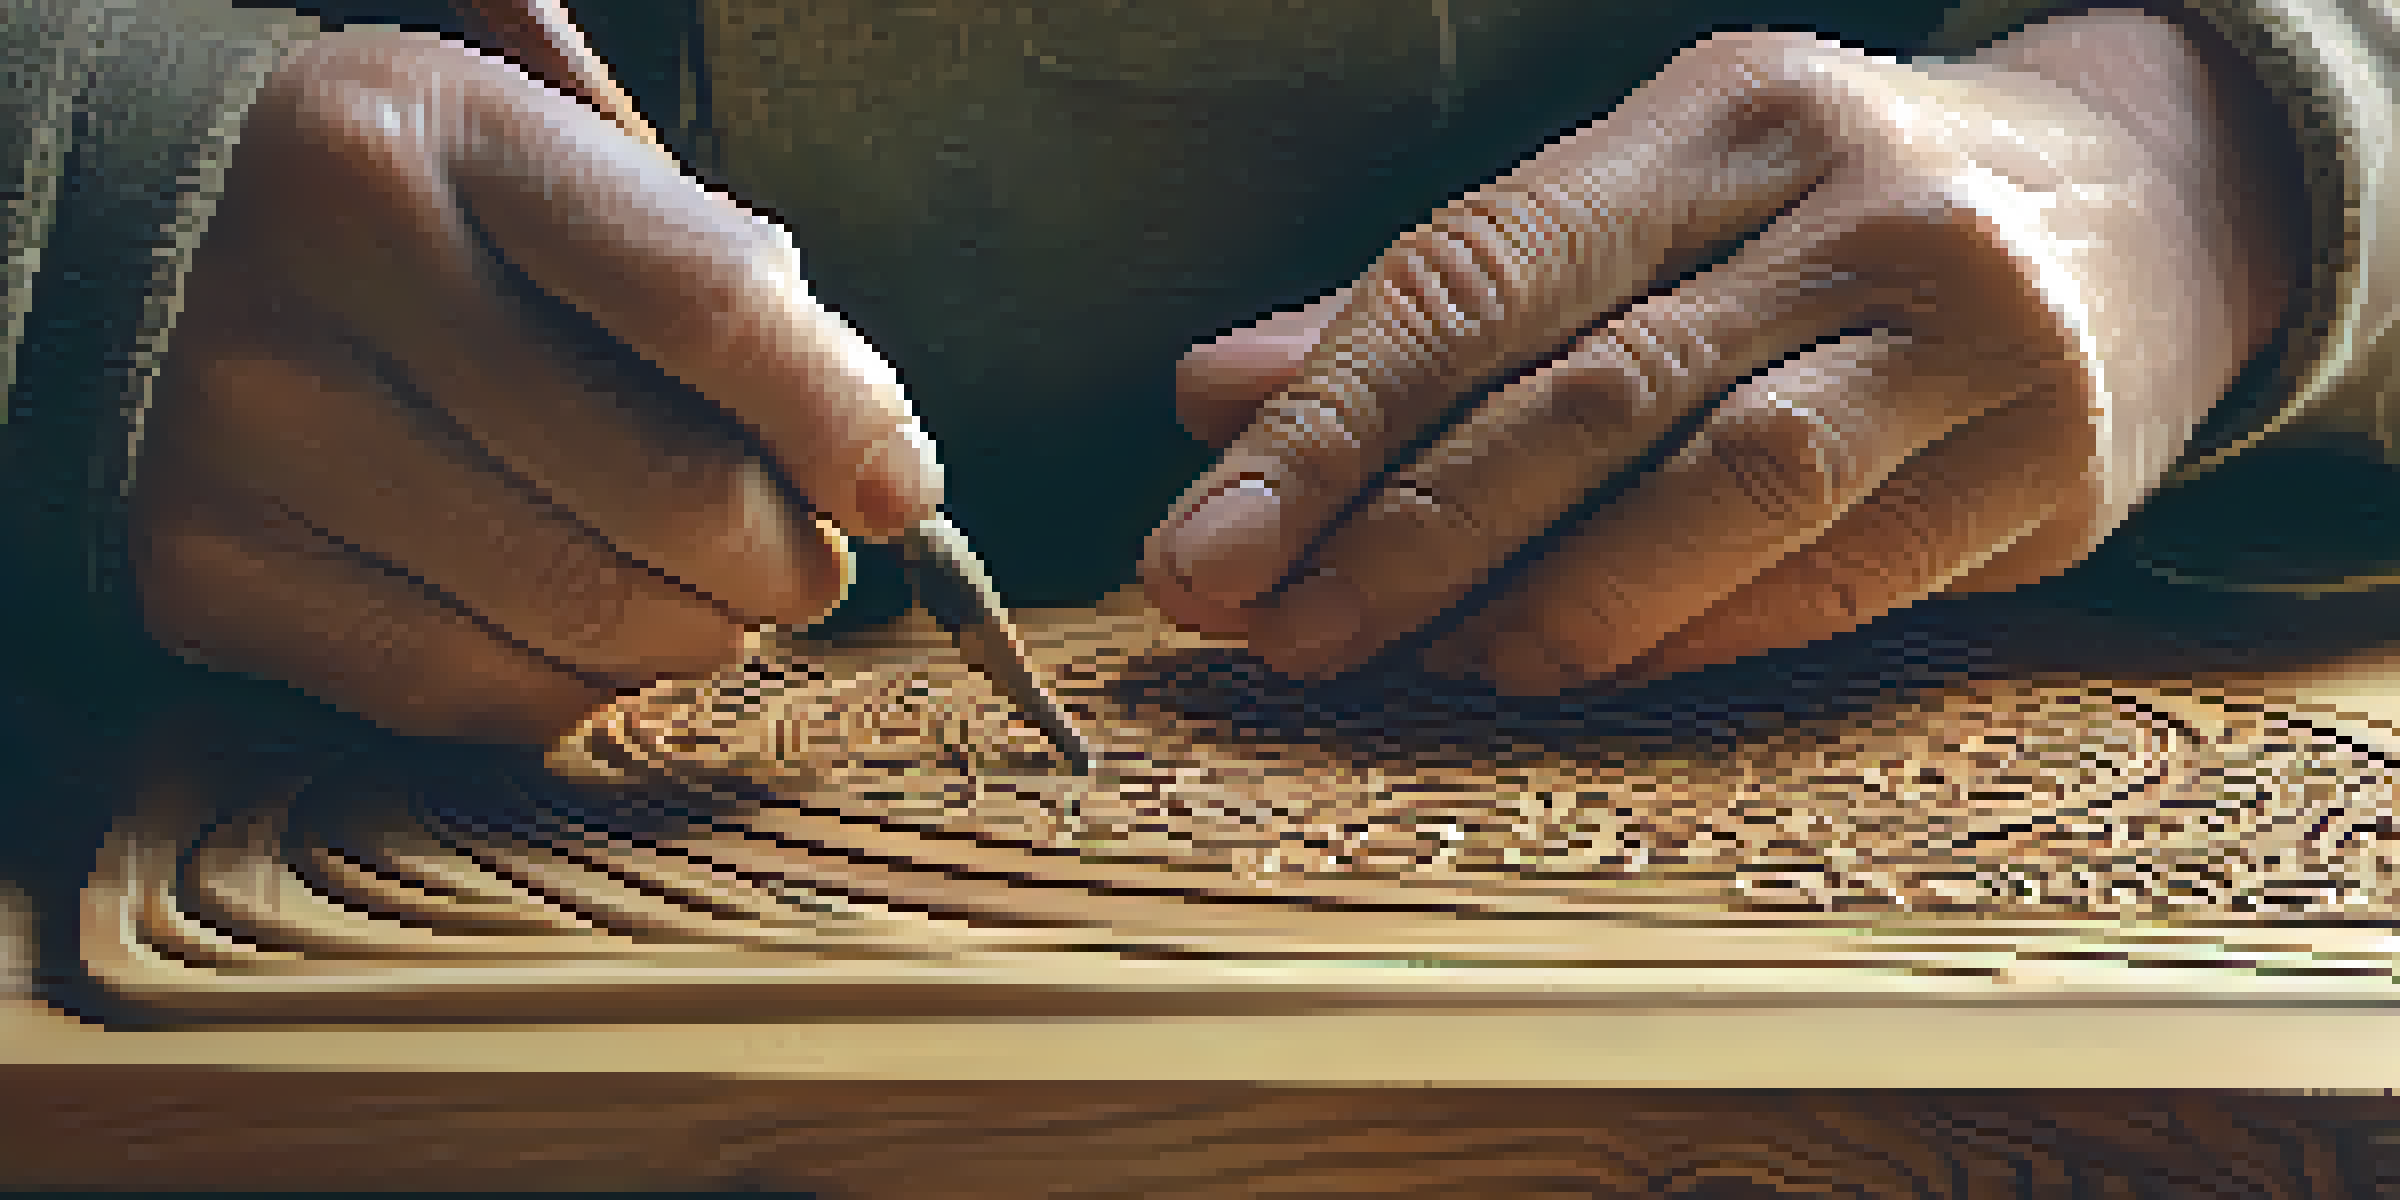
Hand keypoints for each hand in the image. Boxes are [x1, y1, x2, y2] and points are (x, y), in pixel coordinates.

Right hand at [138, 31, 939, 743]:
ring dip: (696, 634)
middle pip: (668, 494)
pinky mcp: (212, 571)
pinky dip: (574, 682)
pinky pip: (478, 693)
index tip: (896, 491)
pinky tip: (576, 623)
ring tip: (698, 594)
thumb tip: (878, 481)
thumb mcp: (565, 187)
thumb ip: (726, 308)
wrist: (171, 265)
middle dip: (785, 561)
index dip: (839, 422)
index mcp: (439, 140)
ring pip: (587, 620)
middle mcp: (323, 278)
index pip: (711, 306)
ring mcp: (252, 436)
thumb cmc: (430, 230)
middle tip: (800, 562)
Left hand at [1146, 10, 2301, 694]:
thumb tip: (1218, 398)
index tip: (1207, 548)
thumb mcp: (1649, 203)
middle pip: (1590, 390)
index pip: (1484, 269)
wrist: (2148, 208)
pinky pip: (1831, 577)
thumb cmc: (1830, 215)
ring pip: (1724, 487)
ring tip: (1420, 665)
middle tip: (1278, 636)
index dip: (1329, 422)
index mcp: (1724, 115)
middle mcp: (1856, 205)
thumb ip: (1437, 305)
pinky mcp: (2042, 467)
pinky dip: (1682, 637)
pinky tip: (1568, 674)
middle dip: (1406, 532)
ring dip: (1546, 602)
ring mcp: (1970, 335)